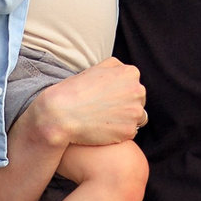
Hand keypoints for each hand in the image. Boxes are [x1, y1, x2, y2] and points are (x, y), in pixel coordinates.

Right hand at [27, 59, 145, 148]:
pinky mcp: (129, 130)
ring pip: (137, 118)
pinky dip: (119, 133)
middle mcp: (137, 91)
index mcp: (130, 73)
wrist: (61, 114)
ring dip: (125, 120)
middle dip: (126, 106)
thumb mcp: (96, 68)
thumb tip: (125, 71)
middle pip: (138, 101)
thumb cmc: (75, 90)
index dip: (120, 93)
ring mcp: (135, 112)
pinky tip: (103, 129)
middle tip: (104, 109)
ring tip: (104, 119)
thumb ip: (115, 67)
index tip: (106, 98)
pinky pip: (130, 132)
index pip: (134, 85)